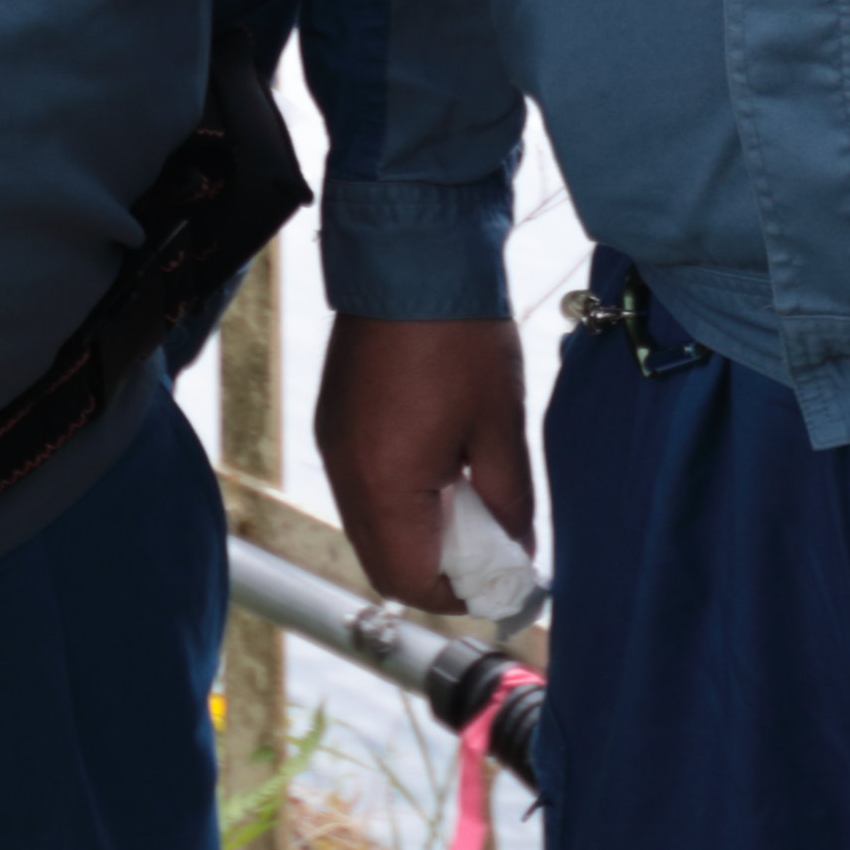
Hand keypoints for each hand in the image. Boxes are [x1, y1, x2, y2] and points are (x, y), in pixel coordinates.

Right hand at [314, 314, 533, 607]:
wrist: (410, 255)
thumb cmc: (461, 336)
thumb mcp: (501, 424)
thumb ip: (510, 500)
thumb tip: (516, 548)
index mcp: (386, 483)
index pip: (411, 579)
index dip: (458, 595)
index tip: (500, 582)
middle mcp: (347, 475)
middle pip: (382, 563)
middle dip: (435, 572)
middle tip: (487, 554)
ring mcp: (333, 447)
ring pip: (369, 528)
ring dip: (415, 536)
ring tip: (468, 506)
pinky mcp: (334, 422)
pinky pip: (360, 490)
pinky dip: (397, 502)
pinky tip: (439, 471)